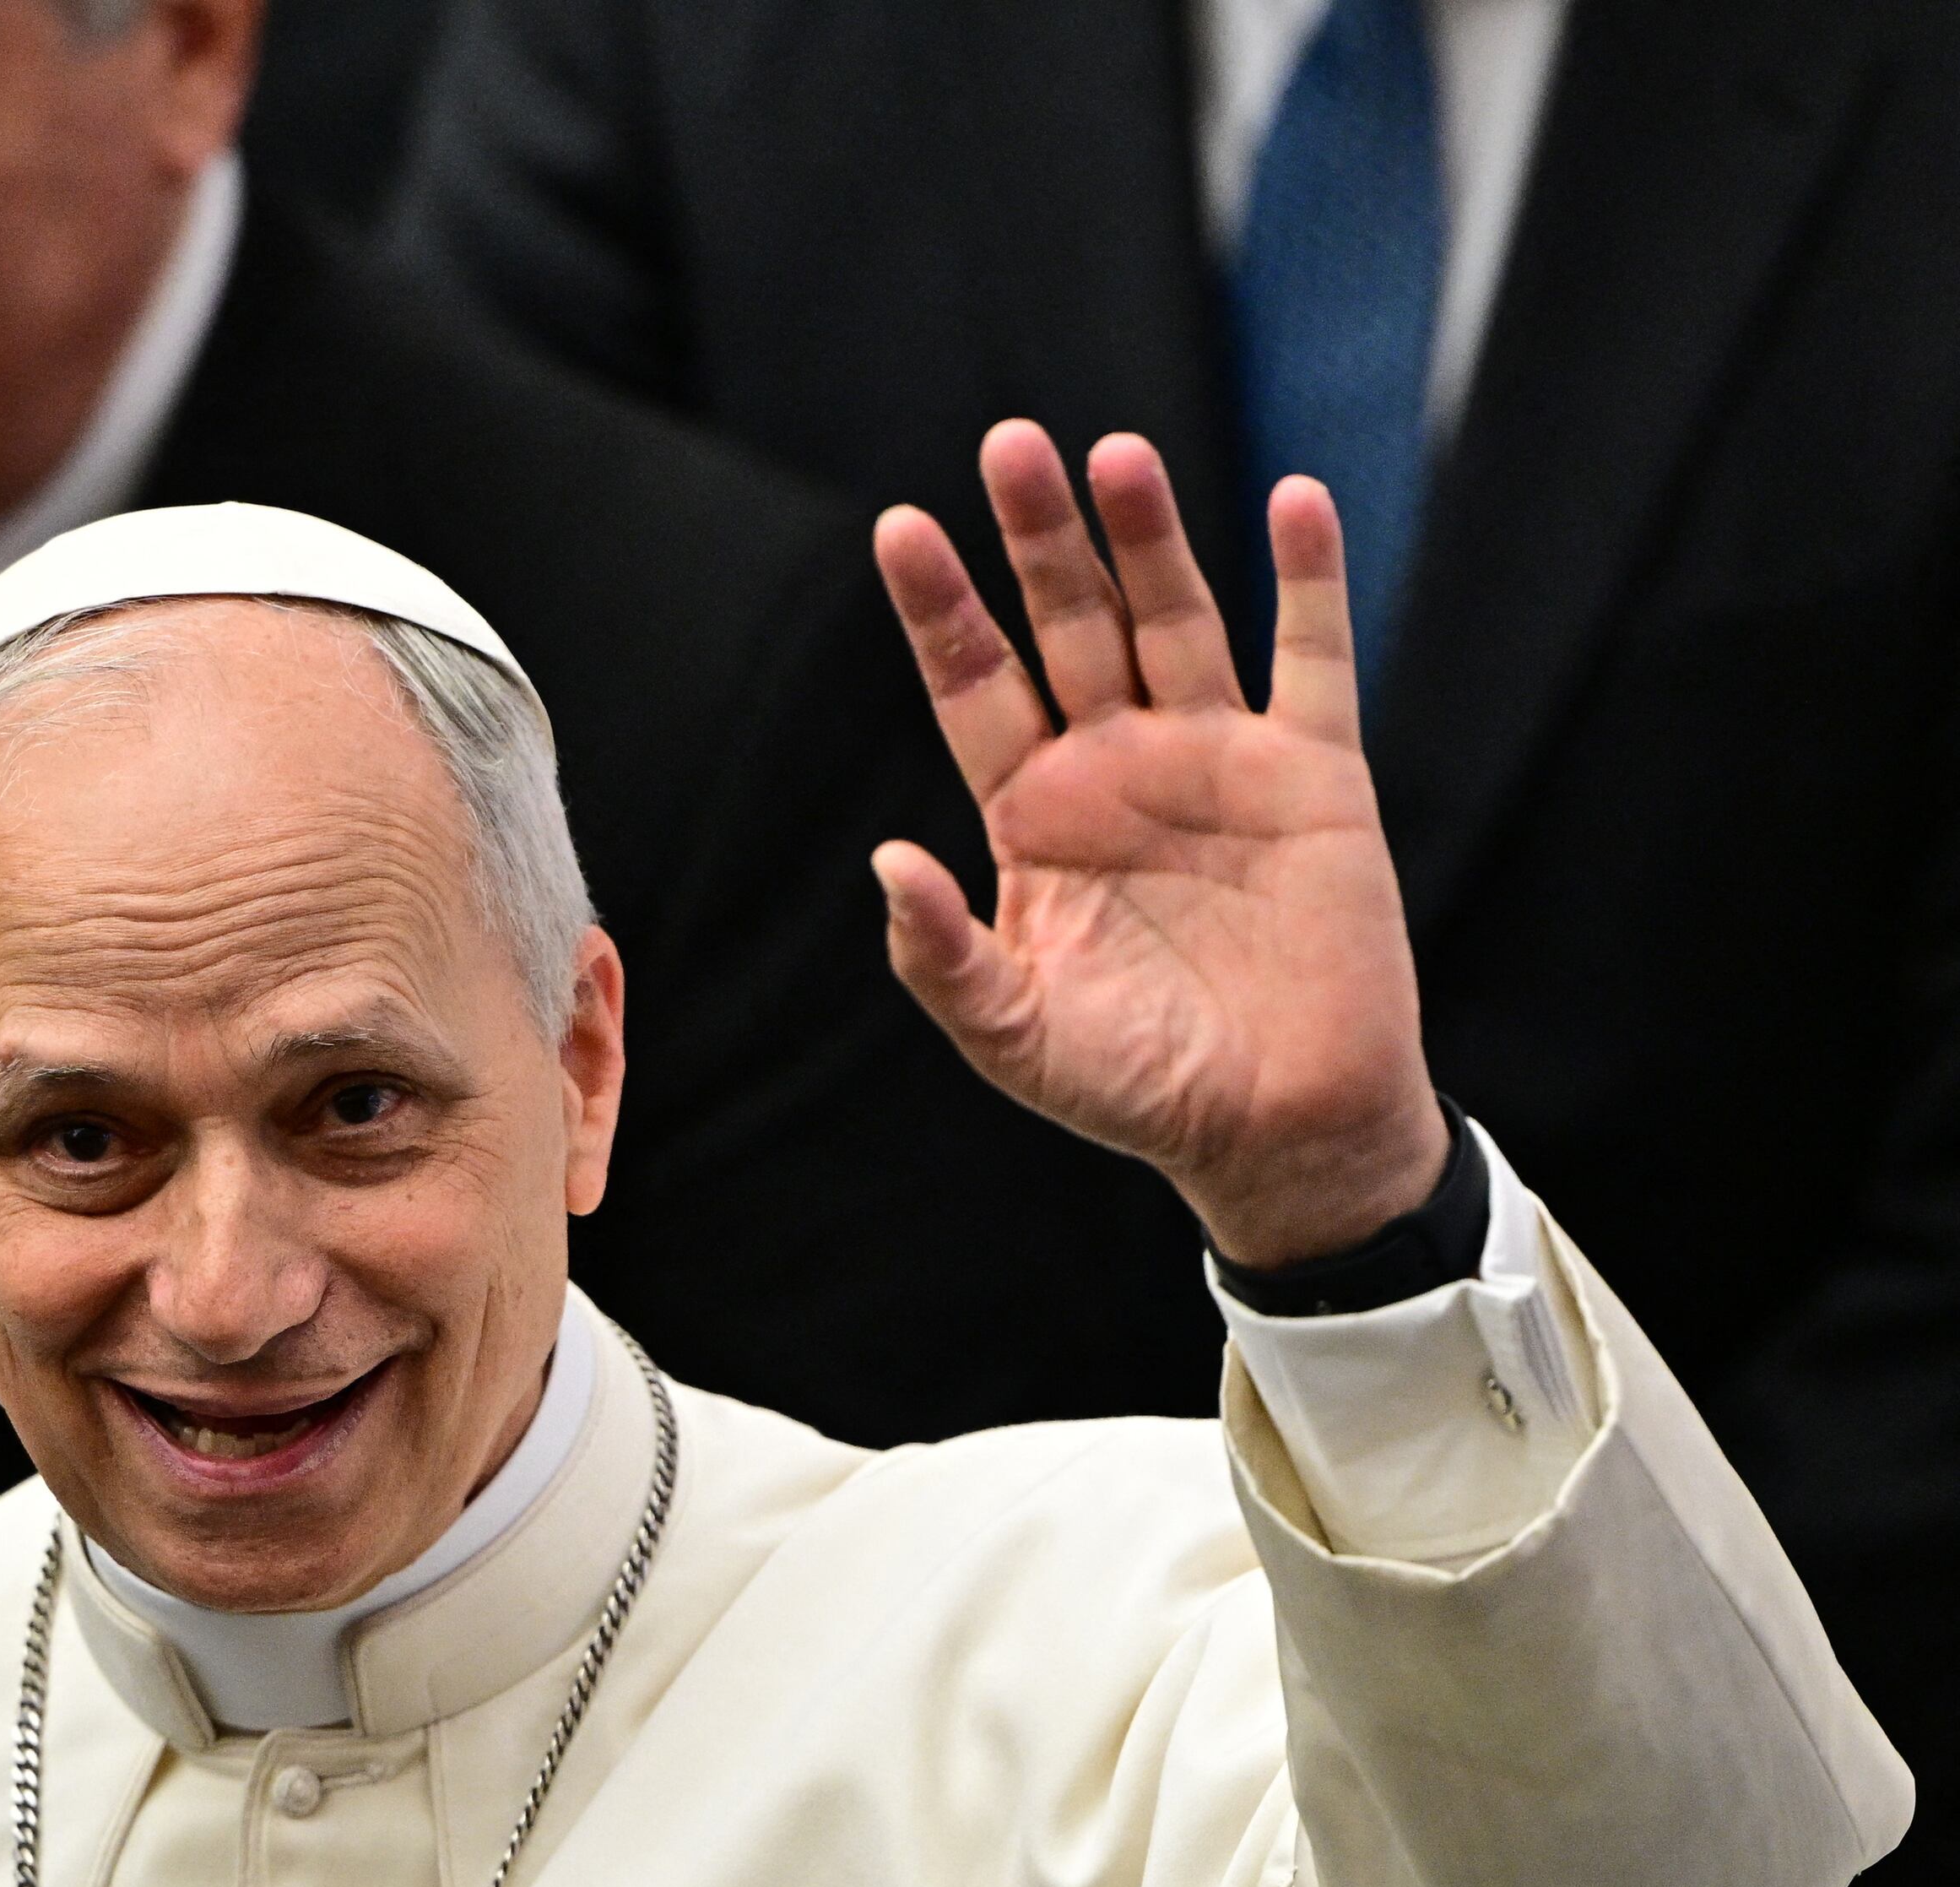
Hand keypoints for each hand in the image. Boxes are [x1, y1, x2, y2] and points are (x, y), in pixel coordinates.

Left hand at [871, 426, 1449, 1268]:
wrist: (1278, 1126)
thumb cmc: (1137, 1086)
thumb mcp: (1014, 1035)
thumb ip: (944, 954)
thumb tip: (887, 862)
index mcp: (1034, 817)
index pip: (973, 687)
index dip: (941, 610)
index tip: (899, 528)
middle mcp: (1118, 766)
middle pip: (1069, 626)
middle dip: (1040, 539)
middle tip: (1009, 443)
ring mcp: (1218, 759)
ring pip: (1175, 619)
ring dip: (1148, 537)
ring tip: (1113, 452)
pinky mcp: (1316, 775)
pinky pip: (1311, 658)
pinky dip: (1307, 581)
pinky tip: (1293, 501)